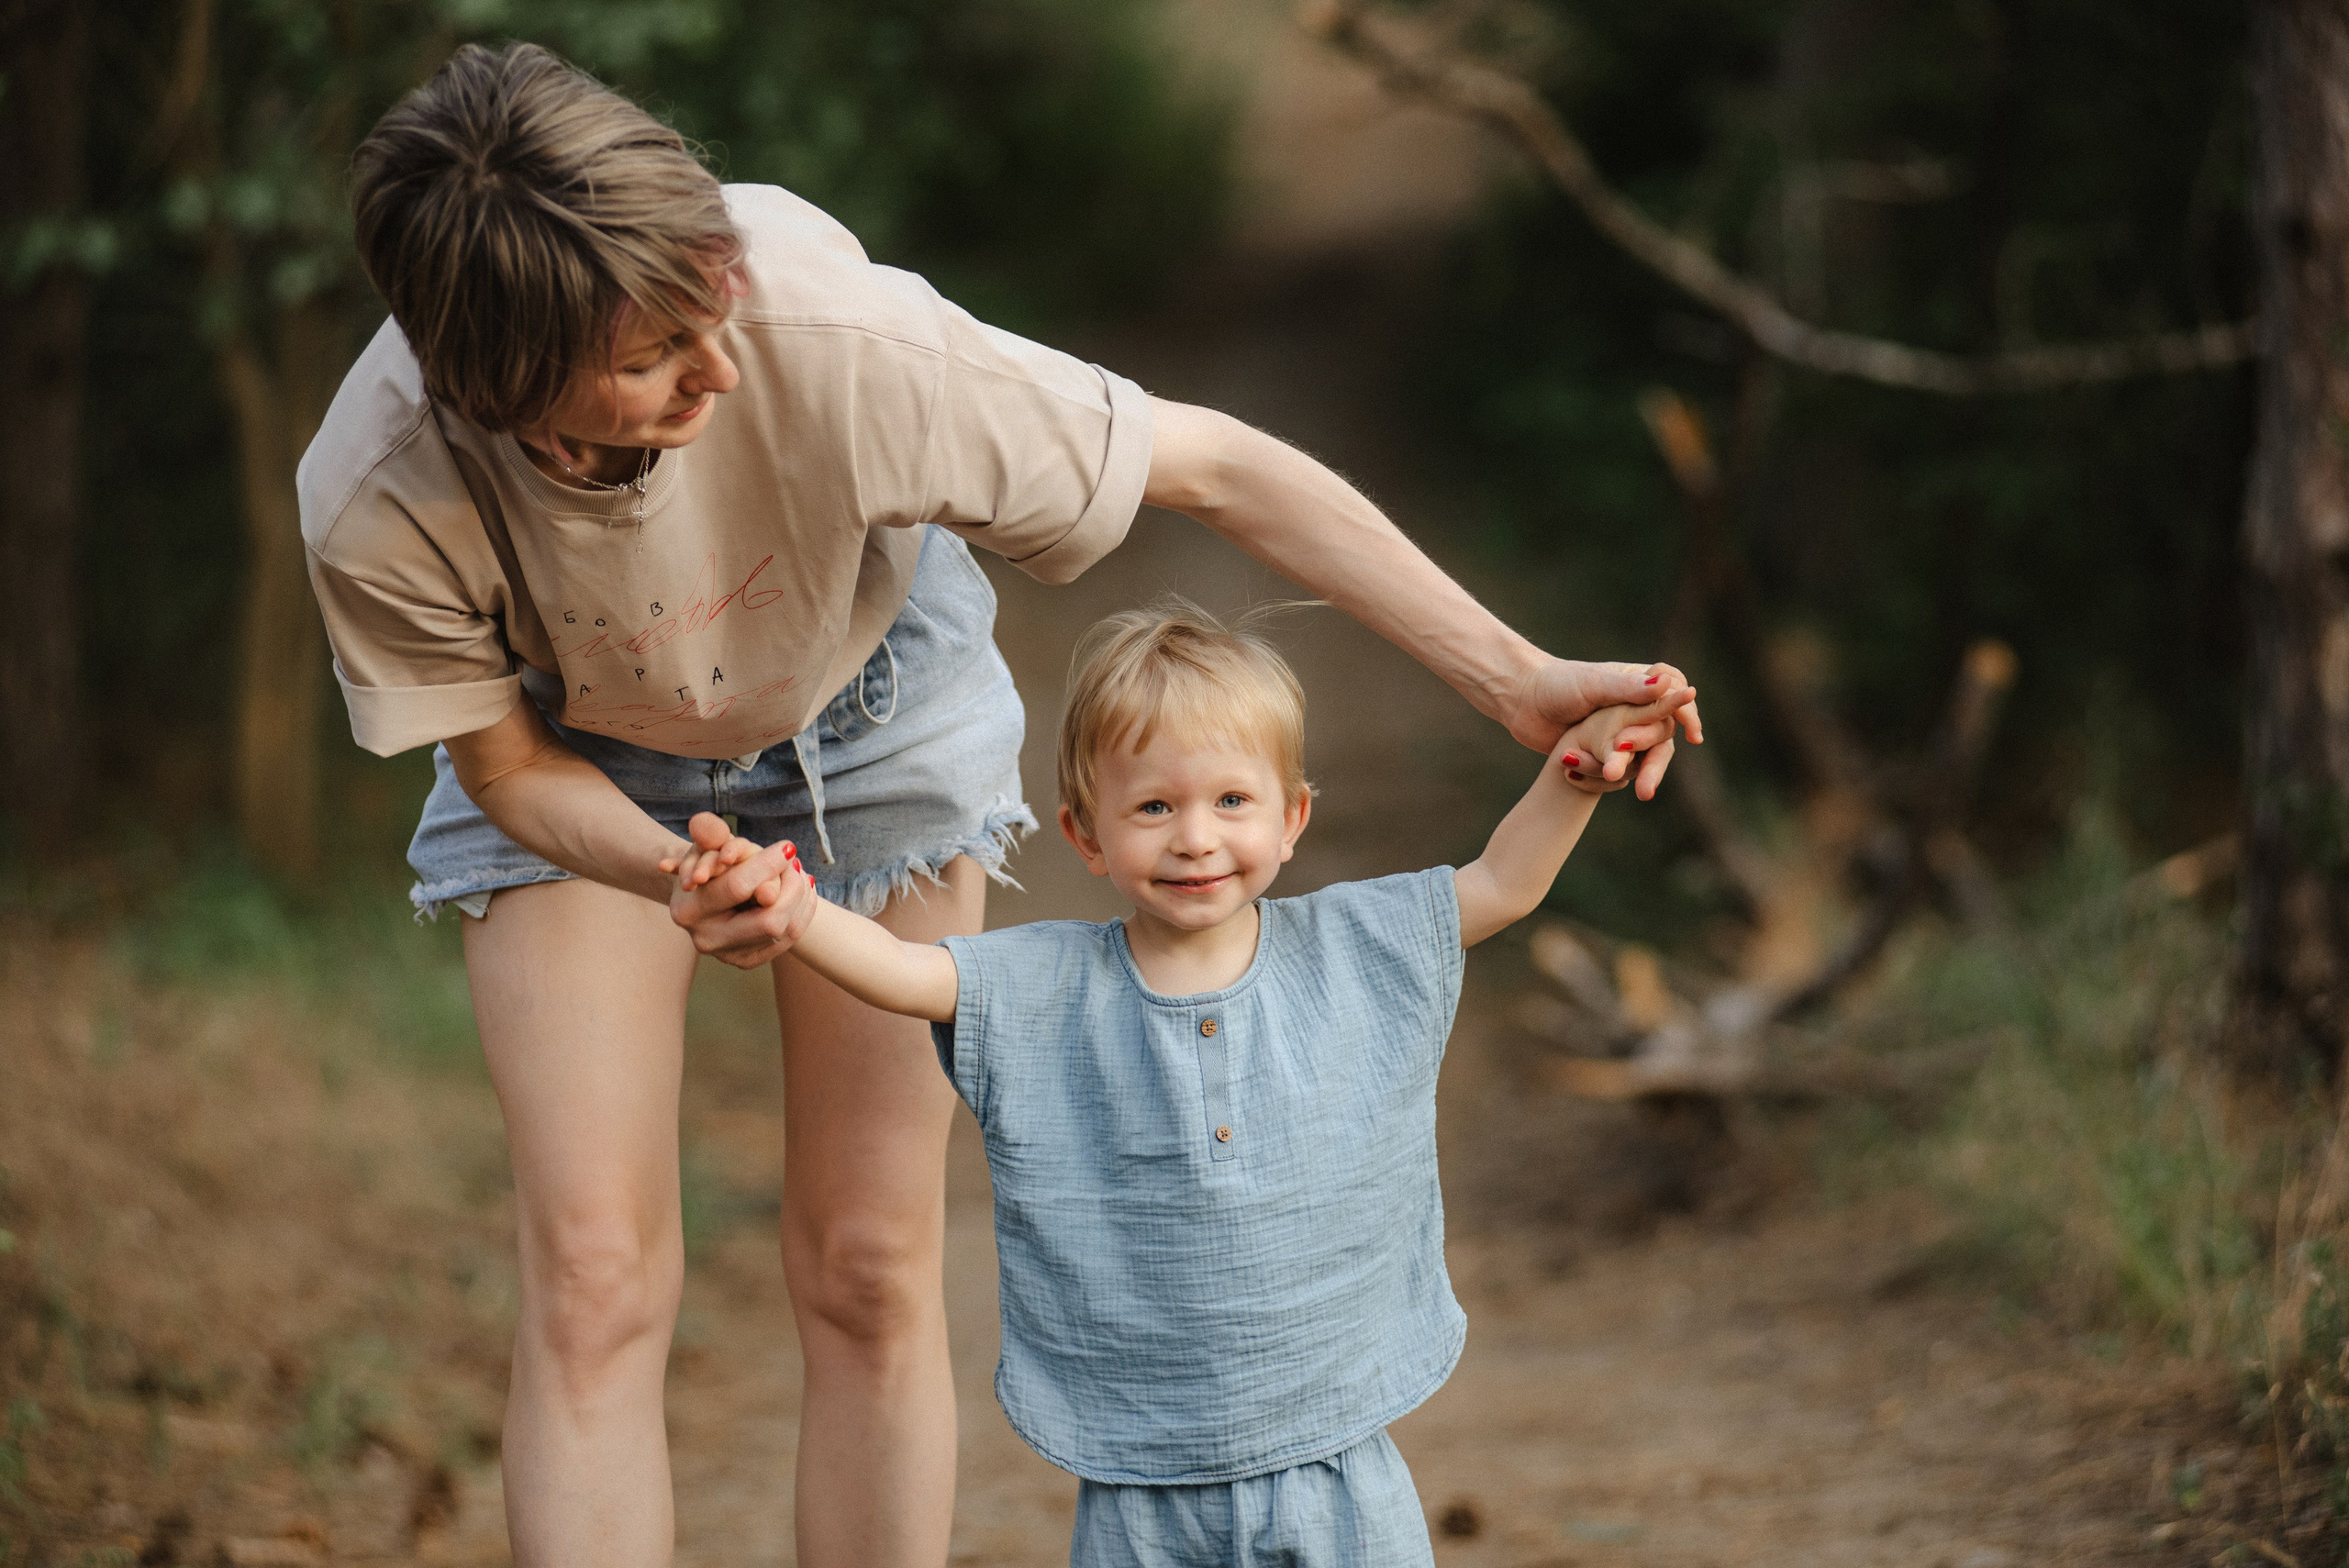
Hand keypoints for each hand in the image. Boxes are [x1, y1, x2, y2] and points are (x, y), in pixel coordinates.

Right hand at [659, 811, 817, 968]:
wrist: (698, 895)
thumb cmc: (705, 863)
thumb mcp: (705, 843)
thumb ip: (712, 837)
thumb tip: (730, 854)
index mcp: (689, 910)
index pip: (738, 887)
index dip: (767, 865)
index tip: (787, 847)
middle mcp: (707, 939)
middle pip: (770, 920)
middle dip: (791, 888)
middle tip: (795, 862)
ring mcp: (729, 956)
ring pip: (786, 930)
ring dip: (800, 897)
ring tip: (799, 871)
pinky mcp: (748, 961)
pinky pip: (790, 938)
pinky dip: (802, 910)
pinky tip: (803, 889)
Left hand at [1509, 658, 1701, 796]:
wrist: (1520, 702)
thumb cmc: (1556, 685)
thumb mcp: (1593, 684)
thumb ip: (1628, 689)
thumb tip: (1669, 684)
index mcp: (1636, 684)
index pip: (1674, 695)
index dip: (1687, 713)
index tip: (1692, 734)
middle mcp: (1634, 709)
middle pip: (1661, 735)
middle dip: (1657, 761)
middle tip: (1651, 784)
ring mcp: (1619, 732)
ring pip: (1641, 757)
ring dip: (1638, 775)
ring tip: (1637, 795)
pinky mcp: (1602, 752)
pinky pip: (1618, 770)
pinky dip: (1606, 778)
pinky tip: (1596, 781)